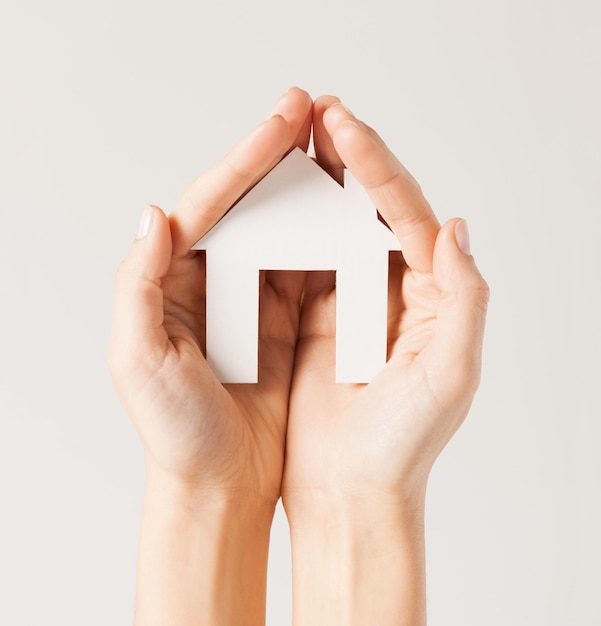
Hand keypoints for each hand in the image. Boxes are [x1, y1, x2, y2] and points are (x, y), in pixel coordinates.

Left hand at [109, 87, 311, 505]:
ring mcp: (253, 298)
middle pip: (251, 204)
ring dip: (311, 189)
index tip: (285, 120)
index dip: (247, 158)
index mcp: (173, 280)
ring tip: (340, 146)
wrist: (219, 483)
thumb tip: (155, 214)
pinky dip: (329, 238)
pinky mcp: (286, 321)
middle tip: (317, 112)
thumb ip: (137, 284)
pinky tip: (351, 210)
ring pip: (285, 228)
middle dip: (282, 156)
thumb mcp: (138, 360)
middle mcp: (213, 280)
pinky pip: (311, 268)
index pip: (210, 203)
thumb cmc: (175, 431)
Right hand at [282, 96, 488, 624]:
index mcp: (431, 295)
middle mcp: (394, 291)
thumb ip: (465, 298)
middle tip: (314, 112)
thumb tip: (456, 226)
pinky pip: (300, 262)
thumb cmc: (402, 444)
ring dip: (312, 186)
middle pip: (370, 208)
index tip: (341, 125)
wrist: (351, 493)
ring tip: (291, 141)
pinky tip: (268, 202)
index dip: (376, 165)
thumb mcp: (451, 374)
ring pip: (332, 228)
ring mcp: (351, 302)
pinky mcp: (314, 320)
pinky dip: (286, 230)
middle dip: (345, 158)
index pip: (407, 213)